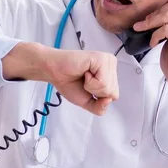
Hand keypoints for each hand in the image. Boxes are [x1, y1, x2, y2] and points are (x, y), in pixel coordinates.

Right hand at [2, 42, 118, 115]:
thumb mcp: (88, 102)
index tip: (86, 86)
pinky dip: (90, 82)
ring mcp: (108, 60)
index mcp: (111, 74)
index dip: (97, 97)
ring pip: (108, 88)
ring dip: (91, 87)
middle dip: (95, 92)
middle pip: (112, 93)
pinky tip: (84, 72)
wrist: (54, 72)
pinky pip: (102, 82)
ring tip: (83, 75)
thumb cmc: (69, 82)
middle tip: (84, 81)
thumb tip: (108, 99)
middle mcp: (112, 65)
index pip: (114, 96)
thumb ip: (100, 108)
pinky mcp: (102, 59)